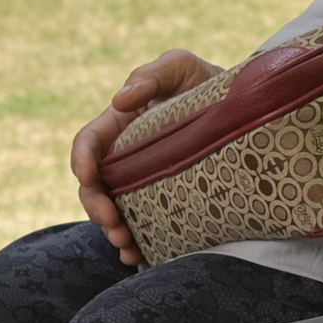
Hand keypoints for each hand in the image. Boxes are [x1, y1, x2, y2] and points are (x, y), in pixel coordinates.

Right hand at [69, 48, 225, 263]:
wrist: (240, 106)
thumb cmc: (202, 81)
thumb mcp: (179, 66)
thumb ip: (150, 75)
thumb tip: (120, 100)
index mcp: (119, 123)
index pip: (88, 143)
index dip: (81, 160)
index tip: (89, 177)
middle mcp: (124, 156)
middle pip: (94, 186)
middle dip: (96, 207)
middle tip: (112, 224)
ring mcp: (141, 181)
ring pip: (113, 210)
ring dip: (112, 230)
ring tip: (125, 244)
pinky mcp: (161, 201)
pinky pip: (141, 225)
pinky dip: (135, 243)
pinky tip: (138, 256)